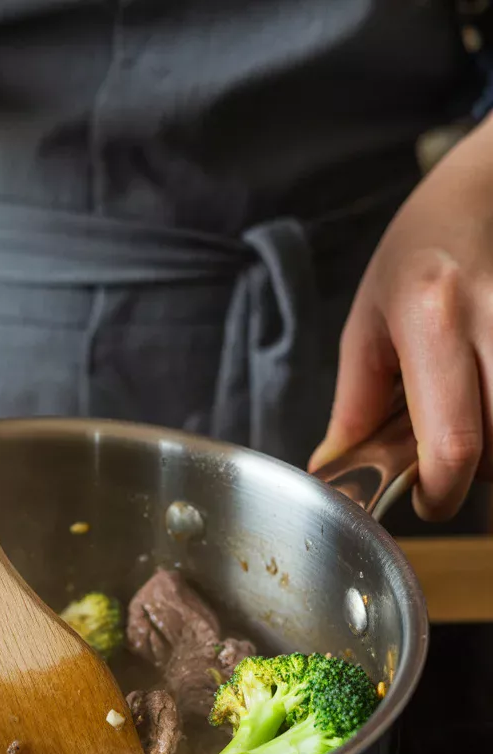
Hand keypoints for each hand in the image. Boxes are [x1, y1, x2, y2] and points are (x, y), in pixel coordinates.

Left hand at [309, 118, 492, 519]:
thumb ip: (352, 405)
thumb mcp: (366, 325)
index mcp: (432, 321)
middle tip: (438, 468)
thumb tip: (333, 468)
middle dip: (470, 476)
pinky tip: (483, 405)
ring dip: (492, 450)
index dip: (441, 491)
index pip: (453, 440)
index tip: (423, 502)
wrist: (483, 194)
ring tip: (460, 425)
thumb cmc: (416, 254)